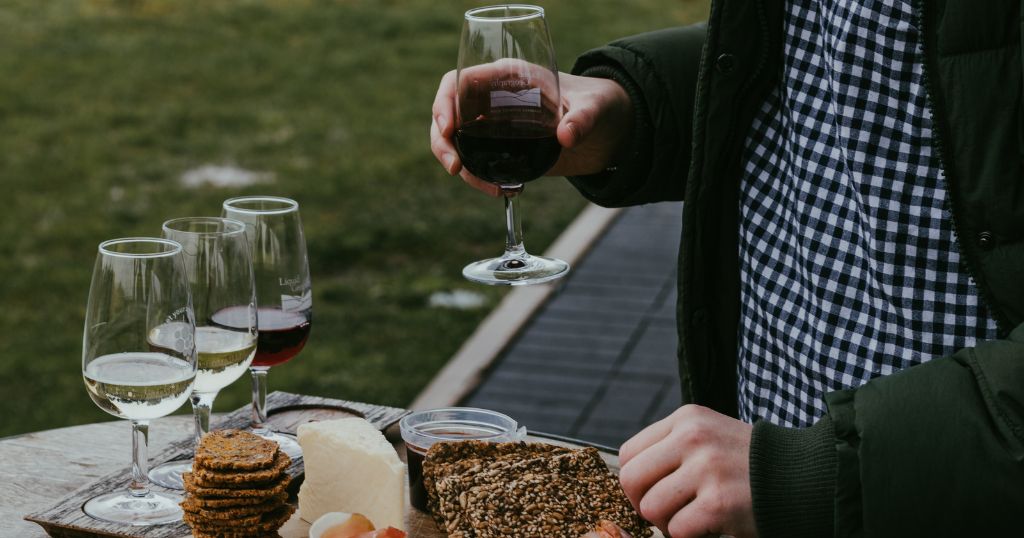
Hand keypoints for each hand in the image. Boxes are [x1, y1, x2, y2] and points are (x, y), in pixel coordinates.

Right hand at [430, 68, 634, 196]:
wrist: (609, 129)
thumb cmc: (600, 104)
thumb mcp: (595, 107)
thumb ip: (583, 118)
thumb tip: (566, 136)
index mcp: (507, 76)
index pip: (460, 81)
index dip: (446, 102)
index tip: (449, 128)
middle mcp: (494, 99)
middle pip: (450, 114)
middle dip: (443, 141)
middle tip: (454, 167)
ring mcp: (496, 126)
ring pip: (459, 142)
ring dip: (462, 166)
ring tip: (489, 188)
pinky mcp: (503, 150)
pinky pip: (477, 162)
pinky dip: (480, 178)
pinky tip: (501, 191)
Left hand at [618, 405, 756, 537]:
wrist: (805, 479)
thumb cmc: (750, 465)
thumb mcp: (710, 436)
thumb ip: (673, 448)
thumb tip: (631, 479)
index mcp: (686, 419)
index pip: (629, 454)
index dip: (636, 483)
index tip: (653, 494)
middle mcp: (693, 437)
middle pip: (632, 480)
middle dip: (644, 506)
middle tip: (669, 514)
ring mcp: (706, 468)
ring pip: (651, 508)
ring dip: (668, 524)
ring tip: (692, 520)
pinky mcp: (719, 501)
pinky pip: (677, 530)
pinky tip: (710, 529)